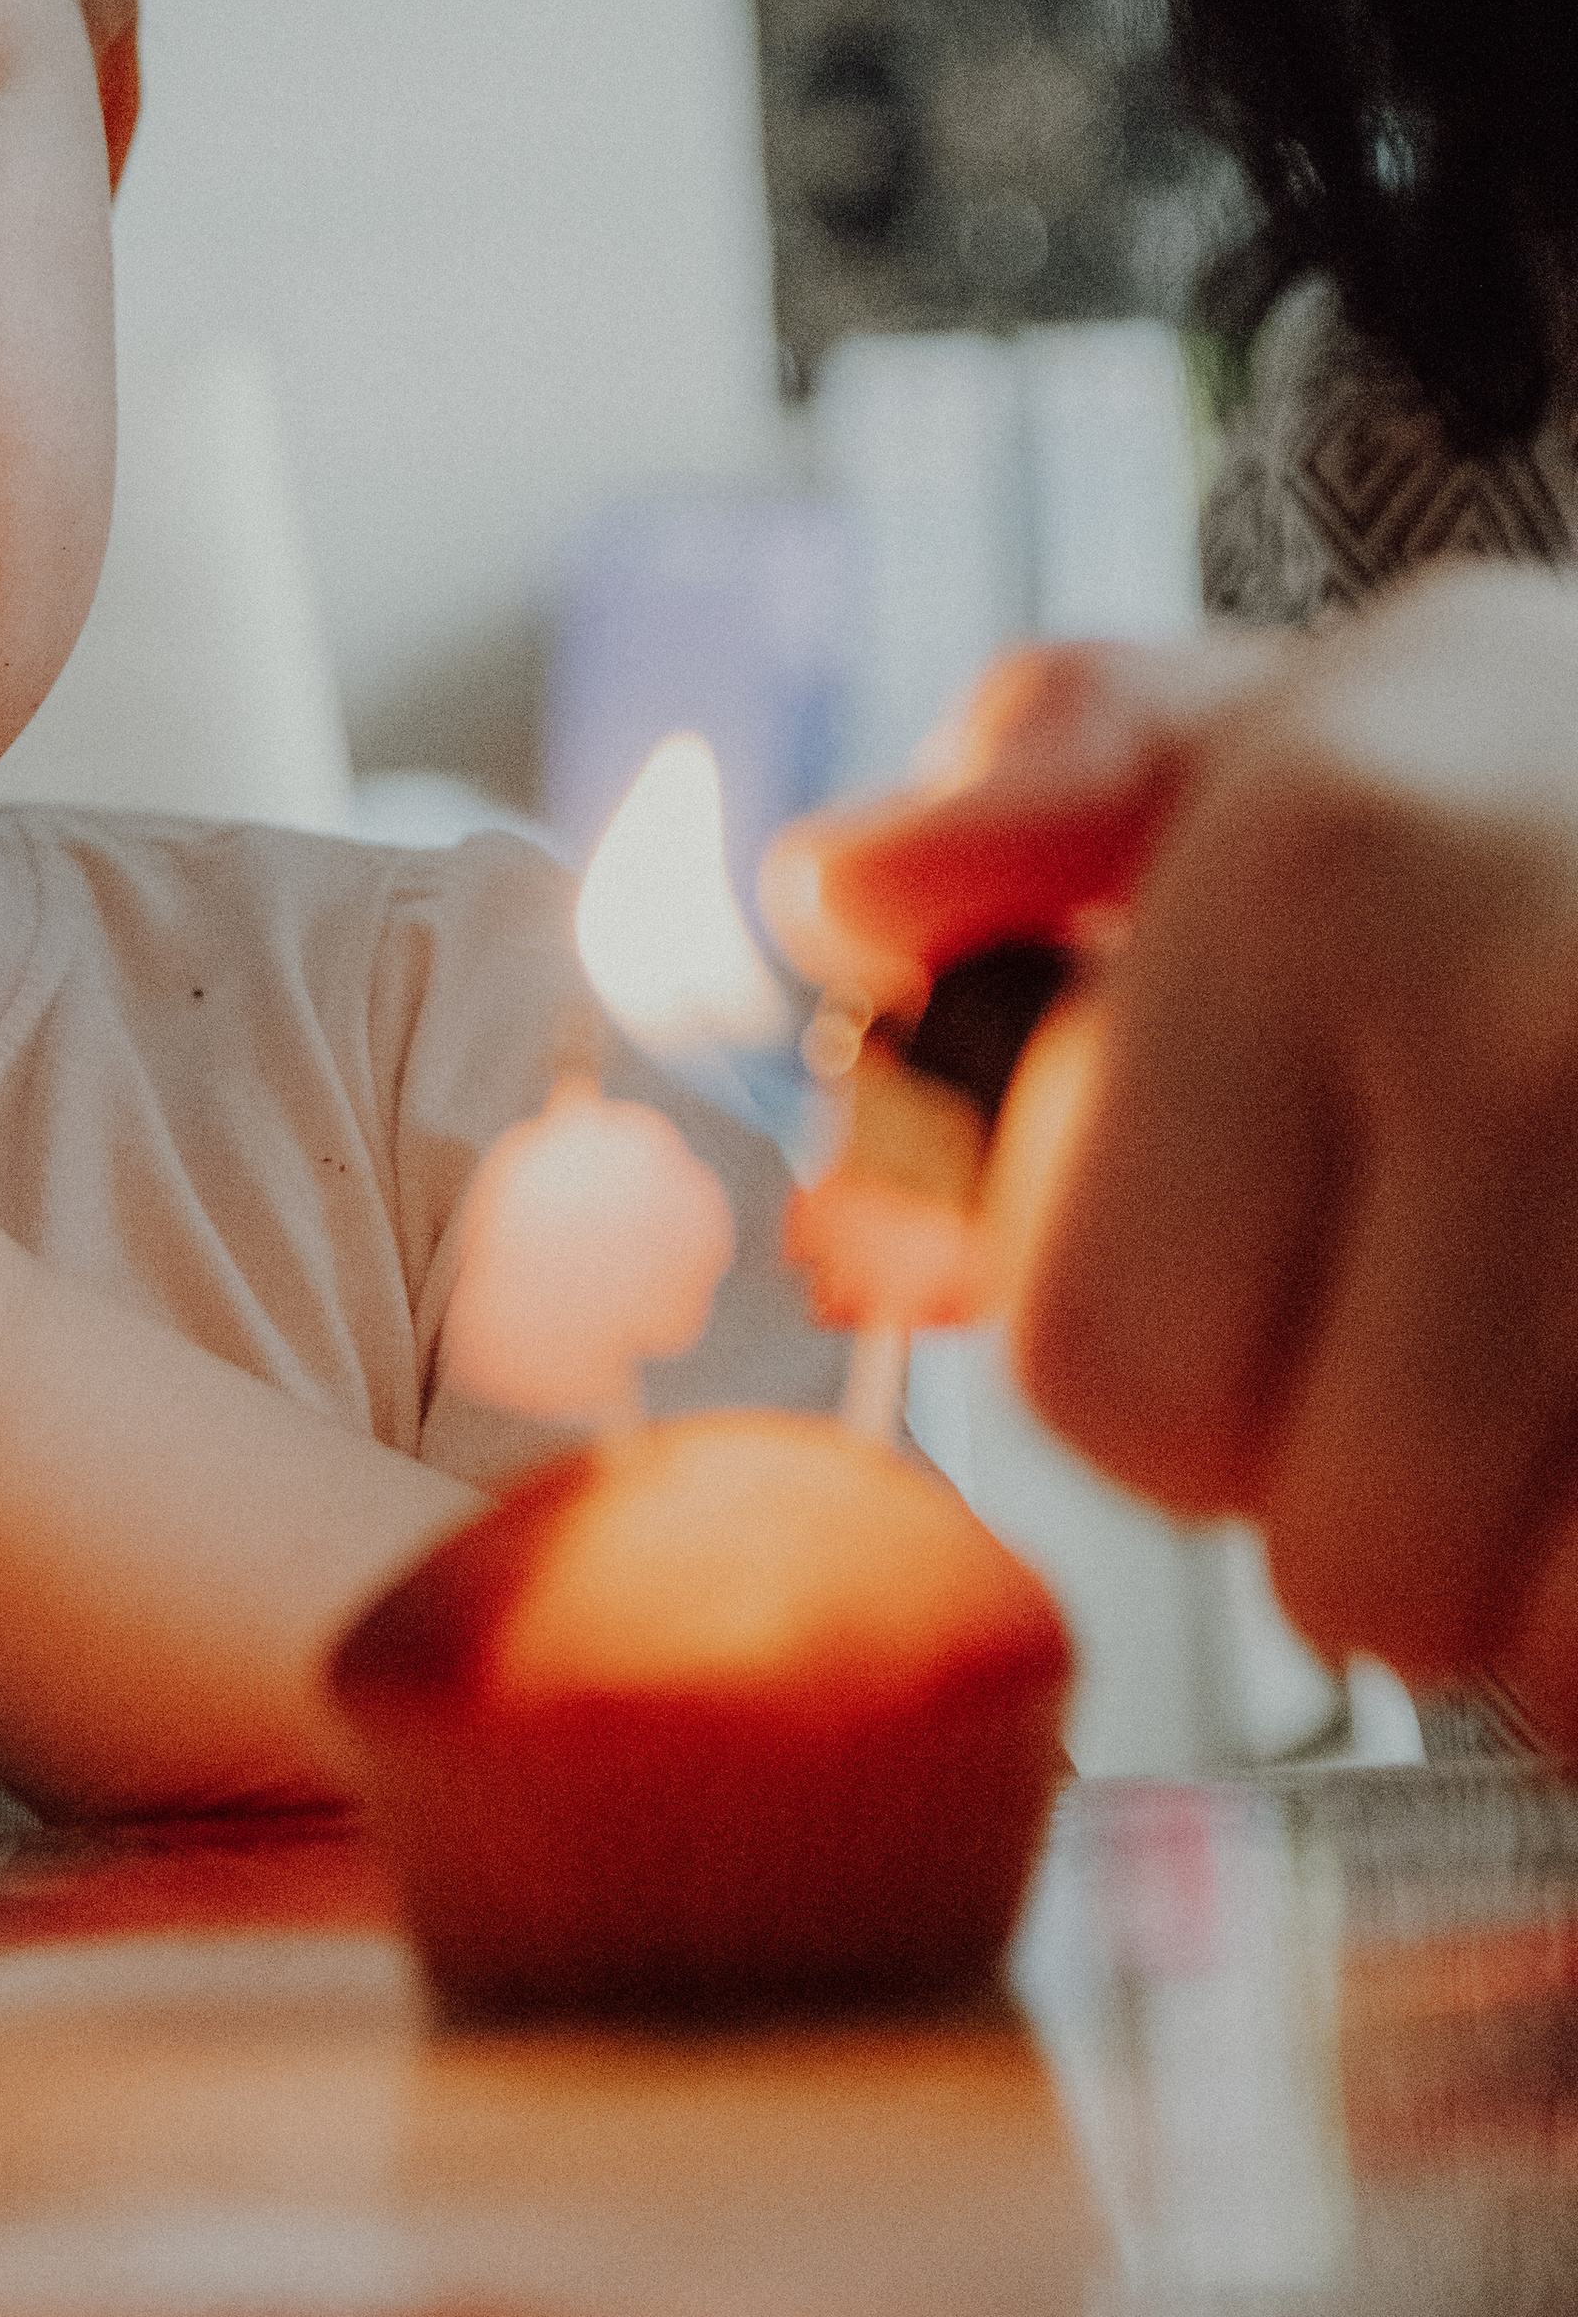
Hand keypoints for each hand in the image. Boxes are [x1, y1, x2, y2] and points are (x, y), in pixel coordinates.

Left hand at [769, 571, 1577, 1735]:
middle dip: (1345, 1491)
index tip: (1220, 1280)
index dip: (1142, 1372)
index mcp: (1309, 884)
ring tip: (1524, 1361)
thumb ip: (1036, 782)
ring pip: (1535, 1639)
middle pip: (1341, 1554)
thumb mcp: (1286, 710)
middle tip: (1402, 1332)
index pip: (1102, 1367)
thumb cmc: (1541, 773)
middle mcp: (1515, 1040)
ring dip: (1512, 1560)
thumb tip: (841, 899)